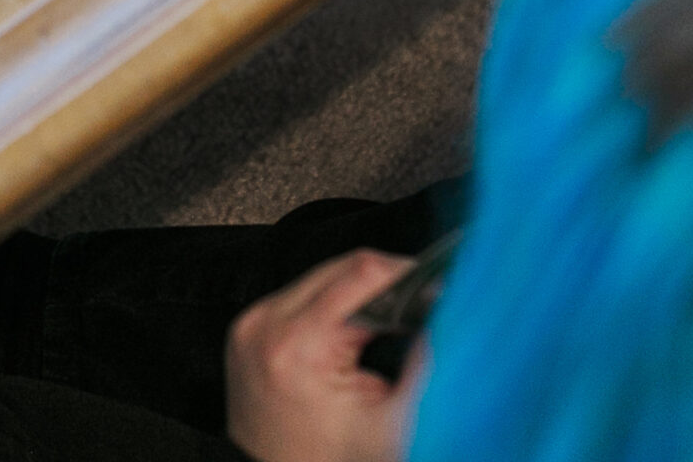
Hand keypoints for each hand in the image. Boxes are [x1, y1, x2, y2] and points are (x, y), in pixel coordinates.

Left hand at [225, 252, 422, 461]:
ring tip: (382, 325)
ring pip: (318, 277)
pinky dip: (327, 306)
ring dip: (354, 293)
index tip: (430, 286)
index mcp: (299, 343)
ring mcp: (252, 322)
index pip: (360, 273)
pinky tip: (346, 332)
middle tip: (414, 308)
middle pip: (338, 268)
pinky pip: (297, 296)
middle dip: (382, 283)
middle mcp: (267, 322)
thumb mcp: (389, 424)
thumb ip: (422, 368)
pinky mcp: (247, 326)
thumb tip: (445, 319)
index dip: (403, 274)